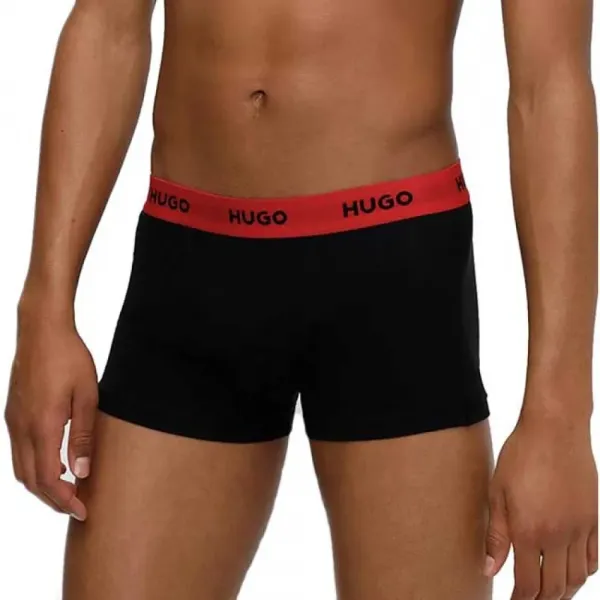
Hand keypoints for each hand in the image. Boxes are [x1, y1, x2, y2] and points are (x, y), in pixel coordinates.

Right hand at [4, 314, 97, 520]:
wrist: (41, 329)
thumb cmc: (70, 358)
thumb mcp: (88, 396)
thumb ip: (84, 436)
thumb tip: (82, 472)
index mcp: (42, 426)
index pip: (48, 479)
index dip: (64, 500)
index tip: (83, 510)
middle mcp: (21, 428)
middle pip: (30, 480)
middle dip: (52, 499)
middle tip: (76, 506)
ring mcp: (13, 420)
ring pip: (20, 467)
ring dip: (41, 484)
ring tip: (68, 488)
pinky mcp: (12, 412)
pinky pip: (19, 451)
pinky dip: (34, 466)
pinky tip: (55, 462)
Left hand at [485, 411, 597, 598]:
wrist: (555, 430)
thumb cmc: (520, 456)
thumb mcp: (497, 493)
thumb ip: (496, 534)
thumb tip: (490, 570)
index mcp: (530, 532)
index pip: (528, 585)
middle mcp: (559, 537)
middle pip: (554, 588)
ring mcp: (580, 529)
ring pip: (576, 578)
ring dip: (562, 592)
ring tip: (547, 594)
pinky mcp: (593, 518)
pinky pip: (592, 558)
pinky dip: (582, 573)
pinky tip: (570, 573)